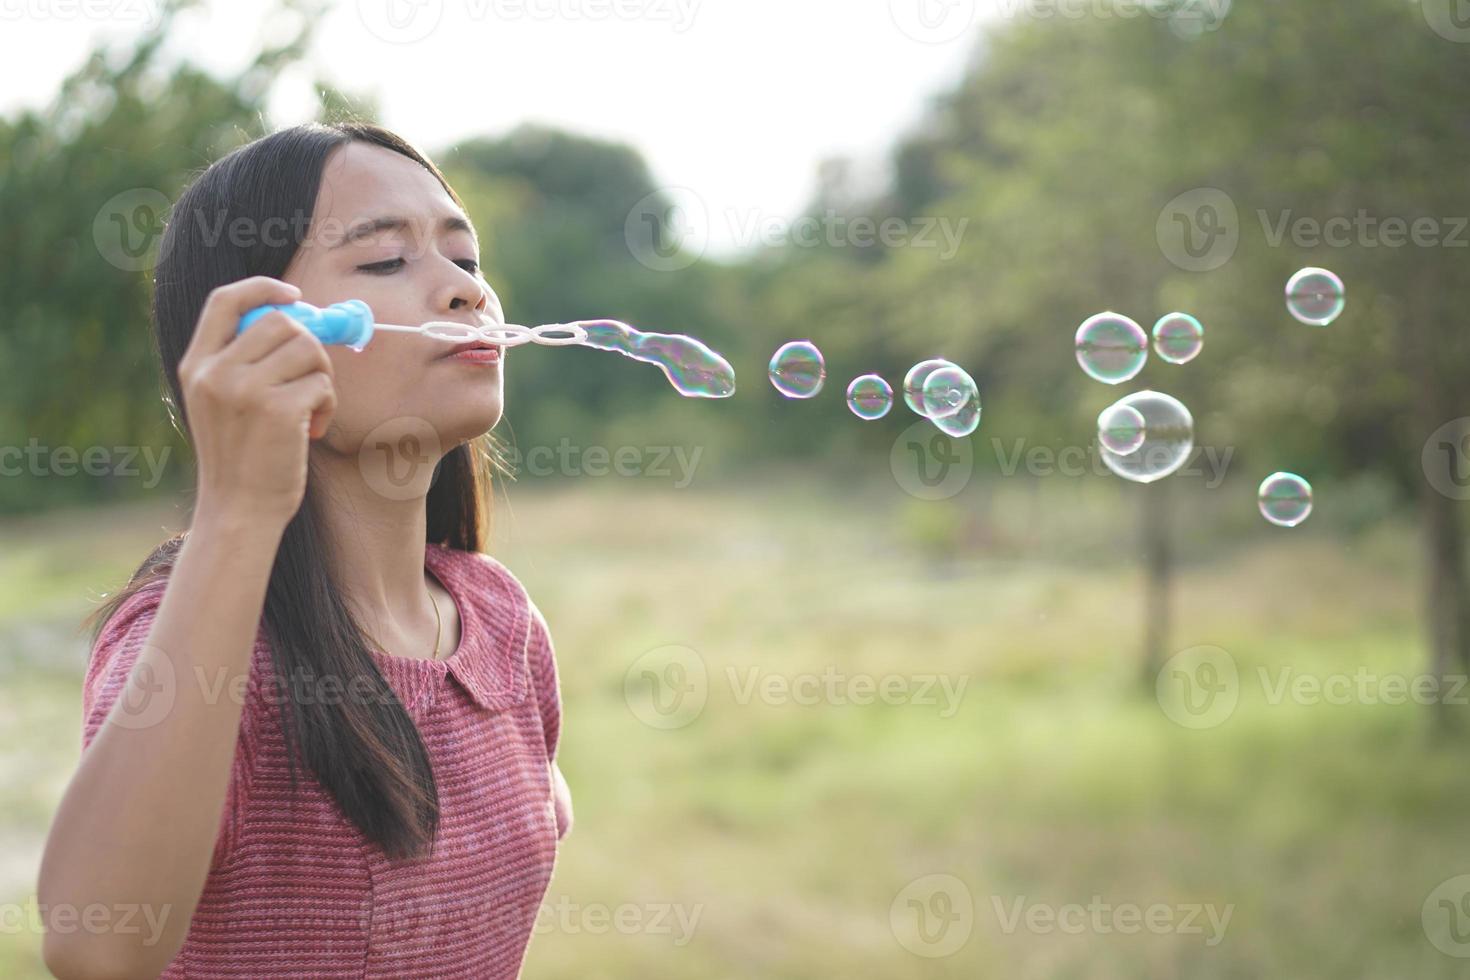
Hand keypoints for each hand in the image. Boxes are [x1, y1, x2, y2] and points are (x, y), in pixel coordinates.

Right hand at [177, 277, 337, 529]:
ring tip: (312, 409)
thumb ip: (245, 362)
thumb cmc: (242, 458)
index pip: (225, 300)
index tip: (294, 294)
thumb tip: (300, 319)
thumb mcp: (223, 403)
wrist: (239, 511)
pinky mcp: (277, 409)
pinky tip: (312, 430)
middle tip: (313, 376)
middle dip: (309, 343)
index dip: (263, 287)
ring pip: (307, 348)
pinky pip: (321, 382)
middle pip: (279, 321)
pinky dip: (327, 404)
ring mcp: (244, 389)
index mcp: (195, 365)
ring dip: (322, 376)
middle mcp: (215, 371)